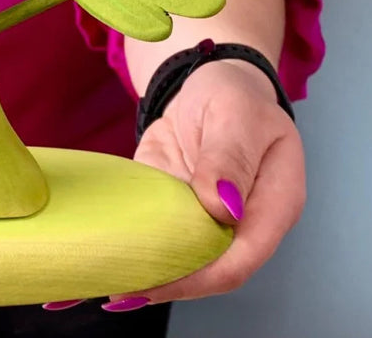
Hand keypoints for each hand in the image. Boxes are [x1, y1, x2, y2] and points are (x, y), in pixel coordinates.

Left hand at [44, 59, 304, 313]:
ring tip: (99, 282)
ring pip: (176, 259)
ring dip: (141, 273)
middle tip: (116, 288)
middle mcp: (241, 225)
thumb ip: (230, 158)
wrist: (207, 83)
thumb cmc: (234, 96)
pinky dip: (128, 247)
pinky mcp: (172, 212)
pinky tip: (97, 259)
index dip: (199, 277)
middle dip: (163, 282)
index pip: (240, 260)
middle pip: (206, 270)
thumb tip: (223, 209)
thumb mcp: (236, 115)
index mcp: (273, 205)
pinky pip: (152, 234)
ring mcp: (205, 221)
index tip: (156, 280)